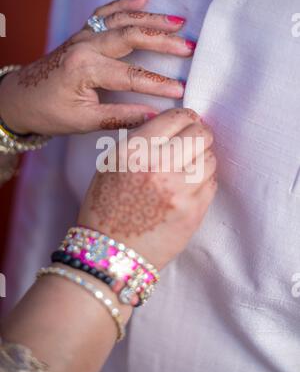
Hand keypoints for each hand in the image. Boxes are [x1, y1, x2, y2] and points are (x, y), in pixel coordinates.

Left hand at [0, 0, 195, 135]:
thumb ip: (119, 117)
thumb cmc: (49, 111)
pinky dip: (126, 3)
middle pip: (131, 36)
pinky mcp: (83, 32)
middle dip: (163, 42)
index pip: (130, 75)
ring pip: (123, 19)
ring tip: (179, 23)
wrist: (21, 97)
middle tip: (189, 48)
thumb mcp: (83, 121)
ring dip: (152, 20)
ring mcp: (84, 34)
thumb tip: (153, 117)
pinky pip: (107, 11)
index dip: (158, 84)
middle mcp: (85, 45)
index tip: (181, 91)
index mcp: (84, 68)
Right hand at [78, 108, 216, 270]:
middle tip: (194, 141)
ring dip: (202, 158)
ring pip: (210, 158)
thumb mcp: (112, 164)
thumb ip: (141, 141)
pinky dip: (204, 181)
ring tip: (188, 168)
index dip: (187, 117)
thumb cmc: (107, 208)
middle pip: (200, 134)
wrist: (110, 253)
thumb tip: (174, 124)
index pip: (176, 118)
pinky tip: (189, 188)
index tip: (188, 122)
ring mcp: (179, 191)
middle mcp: (158, 167)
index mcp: (134, 152)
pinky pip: (212, 183)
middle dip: (199, 134)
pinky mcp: (194, 212)